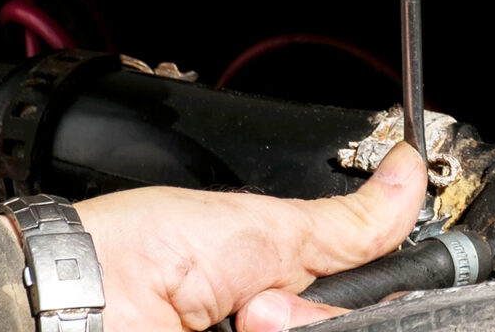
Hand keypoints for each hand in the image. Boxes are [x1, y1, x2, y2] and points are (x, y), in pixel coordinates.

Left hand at [73, 145, 426, 330]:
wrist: (87, 298)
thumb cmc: (151, 251)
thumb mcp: (265, 226)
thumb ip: (346, 222)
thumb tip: (407, 177)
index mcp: (287, 285)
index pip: (364, 301)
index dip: (361, 294)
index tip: (341, 277)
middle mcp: (275, 323)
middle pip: (347, 325)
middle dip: (314, 315)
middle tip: (258, 304)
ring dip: (290, 329)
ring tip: (235, 322)